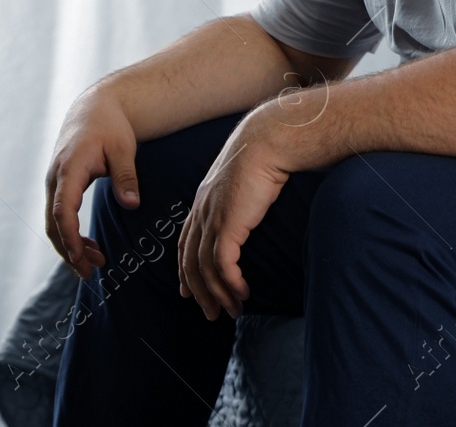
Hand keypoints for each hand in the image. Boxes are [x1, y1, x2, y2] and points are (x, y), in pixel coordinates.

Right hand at [44, 85, 141, 279]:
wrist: (94, 109)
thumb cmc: (110, 127)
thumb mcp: (123, 149)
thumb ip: (125, 177)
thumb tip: (131, 205)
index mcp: (69, 169)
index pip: (63, 210)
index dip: (70, 237)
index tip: (80, 258)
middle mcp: (55, 178)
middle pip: (53, 223)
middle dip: (69, 250)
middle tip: (90, 273)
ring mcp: (55, 183)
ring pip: (54, 222)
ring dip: (70, 245)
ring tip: (95, 264)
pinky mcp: (60, 186)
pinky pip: (59, 216)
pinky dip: (70, 234)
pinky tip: (87, 248)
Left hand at [177, 109, 290, 319]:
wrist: (269, 141)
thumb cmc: (265, 154)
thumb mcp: (246, 179)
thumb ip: (240, 197)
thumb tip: (249, 206)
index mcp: (203, 201)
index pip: (185, 243)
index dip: (185, 270)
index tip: (189, 291)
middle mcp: (202, 211)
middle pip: (190, 262)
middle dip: (199, 292)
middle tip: (211, 314)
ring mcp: (213, 218)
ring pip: (205, 269)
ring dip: (219, 294)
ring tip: (232, 310)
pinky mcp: (228, 225)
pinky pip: (223, 265)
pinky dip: (231, 283)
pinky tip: (242, 292)